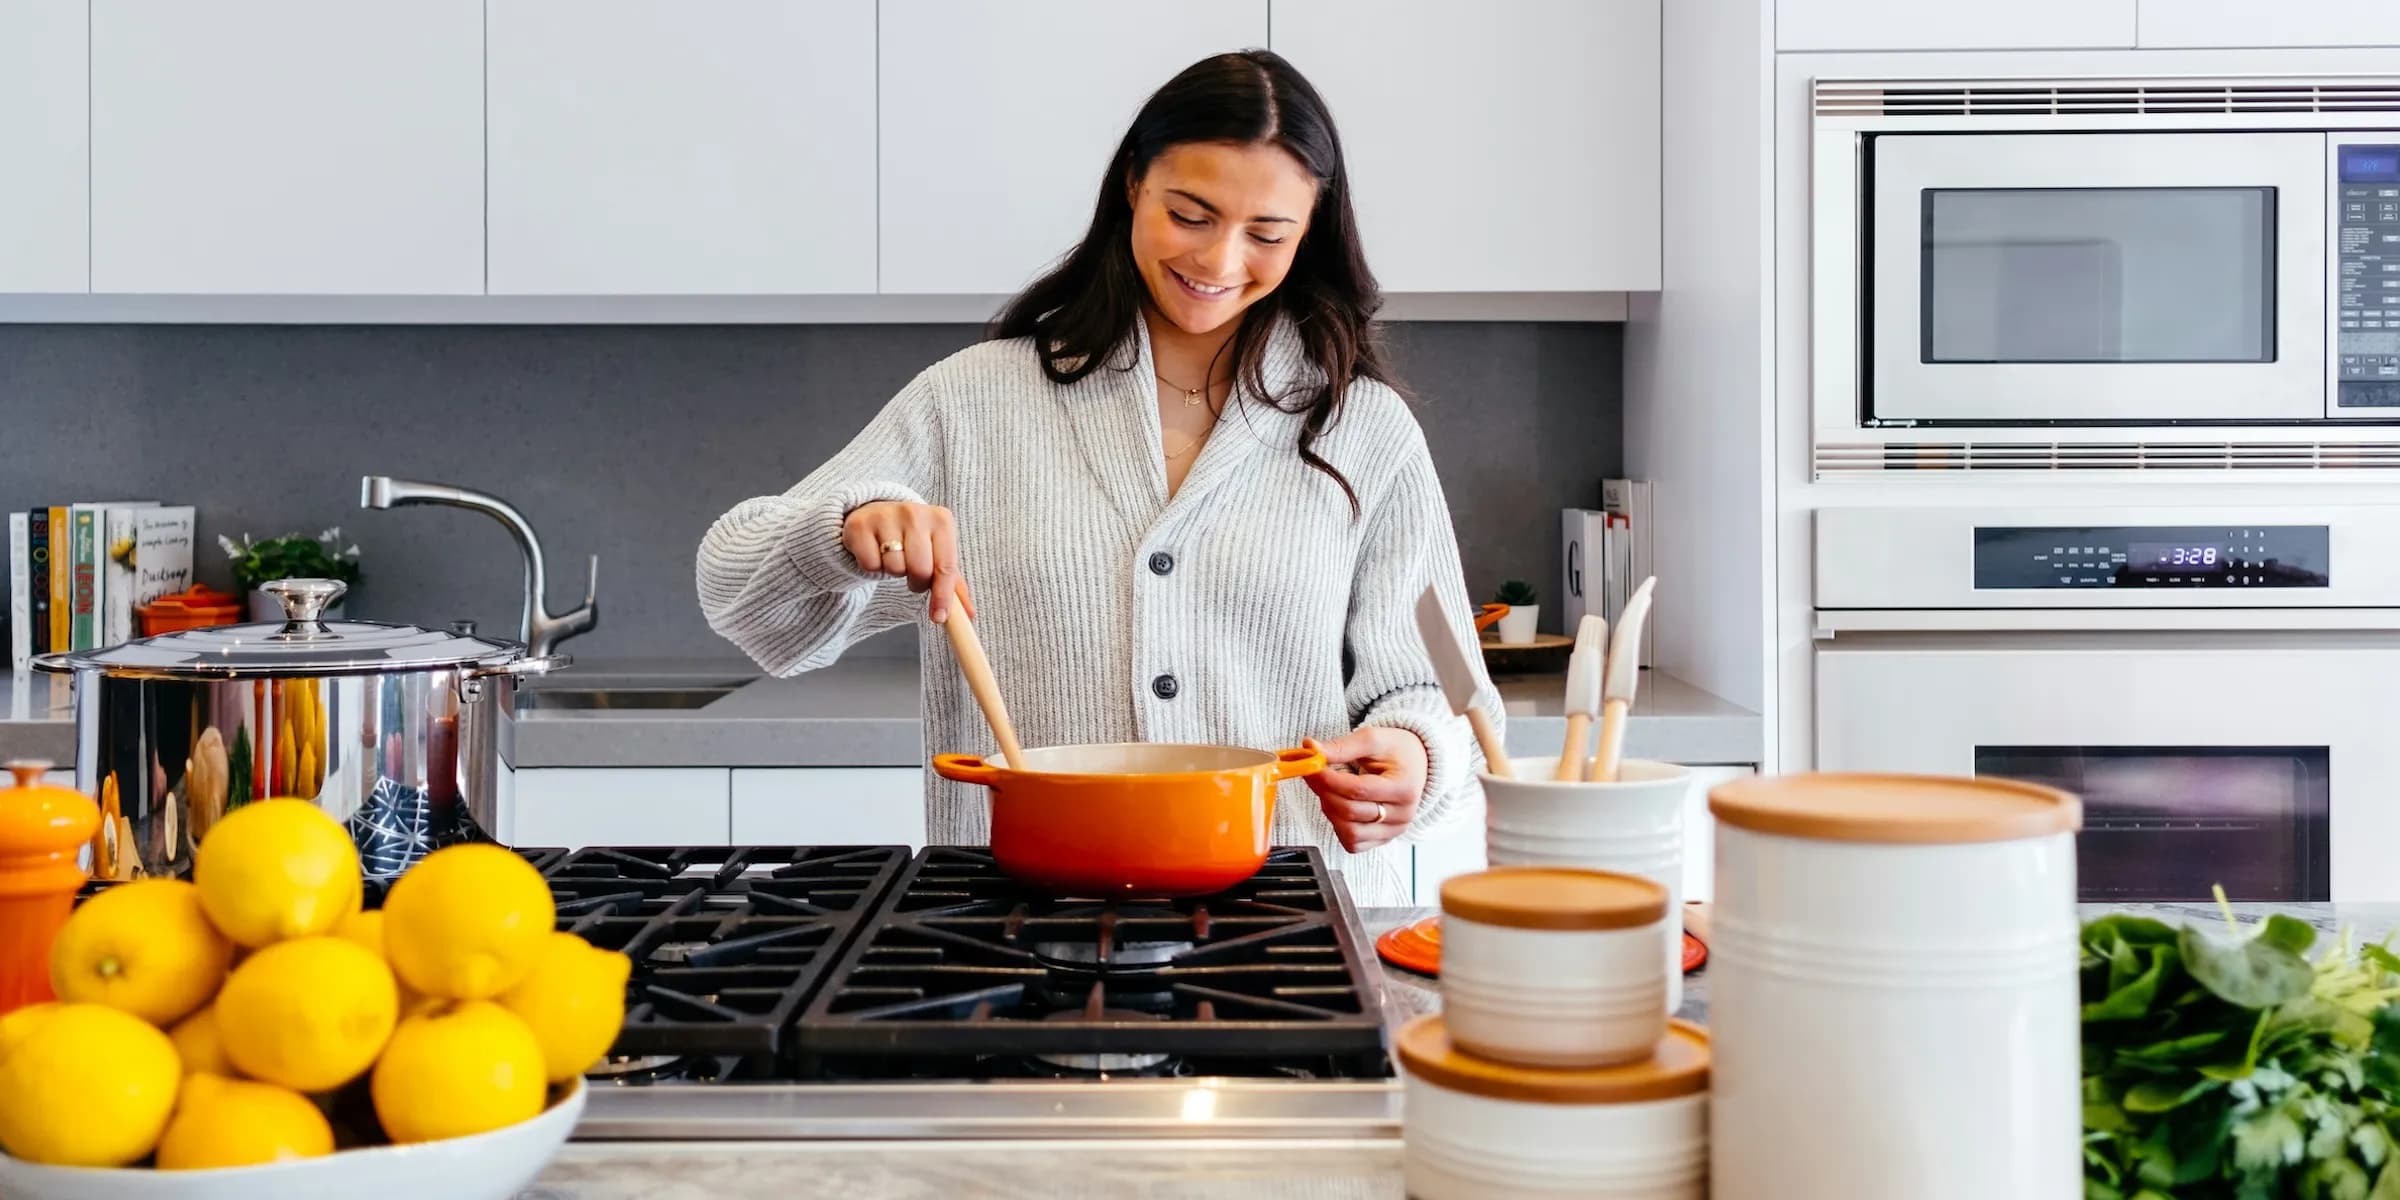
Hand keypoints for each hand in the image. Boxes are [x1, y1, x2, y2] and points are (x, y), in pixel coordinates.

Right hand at [842, 501, 975, 622]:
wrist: (877, 514)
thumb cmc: (913, 538)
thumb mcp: (936, 552)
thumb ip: (952, 582)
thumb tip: (968, 614)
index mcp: (941, 520)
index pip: (946, 566)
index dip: (943, 596)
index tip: (939, 617)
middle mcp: (915, 513)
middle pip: (920, 570)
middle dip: (917, 582)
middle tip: (912, 575)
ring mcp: (886, 515)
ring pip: (894, 568)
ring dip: (893, 572)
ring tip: (893, 557)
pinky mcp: (860, 524)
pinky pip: (870, 564)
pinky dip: (872, 566)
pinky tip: (875, 552)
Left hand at [1301, 726, 1427, 852]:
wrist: (1416, 763)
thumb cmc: (1397, 750)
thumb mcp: (1372, 739)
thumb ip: (1342, 747)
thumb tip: (1311, 748)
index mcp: (1404, 787)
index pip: (1358, 790)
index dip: (1329, 780)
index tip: (1312, 768)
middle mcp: (1403, 814)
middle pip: (1350, 812)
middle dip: (1325, 793)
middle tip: (1314, 774)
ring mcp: (1394, 831)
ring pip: (1349, 832)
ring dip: (1330, 811)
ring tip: (1329, 790)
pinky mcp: (1383, 840)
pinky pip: (1353, 844)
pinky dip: (1339, 827)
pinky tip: (1339, 807)